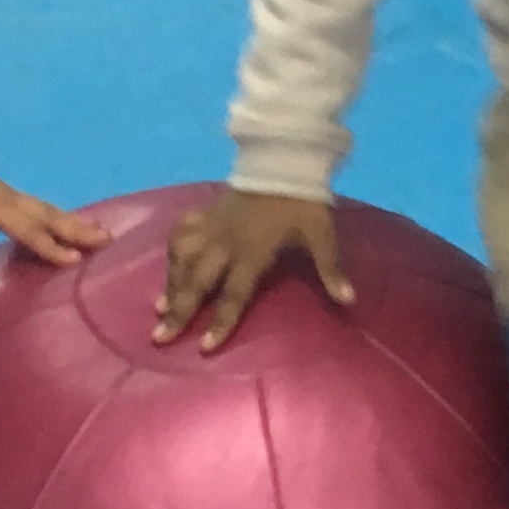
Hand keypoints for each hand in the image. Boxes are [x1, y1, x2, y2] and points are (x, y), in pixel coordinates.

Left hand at [0, 129, 109, 280]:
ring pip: (49, 211)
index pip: (32, 232)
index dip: (53, 247)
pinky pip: (40, 208)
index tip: (78, 260)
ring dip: (74, 222)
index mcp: (0, 209)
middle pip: (51, 218)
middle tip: (110, 239)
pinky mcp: (7, 194)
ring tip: (100, 229)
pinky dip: (58, 216)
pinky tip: (63, 221)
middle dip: (80, 230)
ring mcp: (12, 196)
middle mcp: (12, 201)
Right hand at [155, 189, 351, 352]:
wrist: (283, 160)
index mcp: (252, 252)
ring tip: (160, 308)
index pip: (233, 294)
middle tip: (160, 338)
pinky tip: (169, 265)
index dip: (220, 322)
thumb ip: (331, 268)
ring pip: (182, 258)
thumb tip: (349, 301)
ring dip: (170, 284)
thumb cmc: (303, 202)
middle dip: (179, 312)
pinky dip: (172, 250)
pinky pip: (180, 232)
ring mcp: (211, 227)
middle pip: (197, 282)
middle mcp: (225, 243)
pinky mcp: (205, 212)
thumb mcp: (322, 234)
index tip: (205, 348)